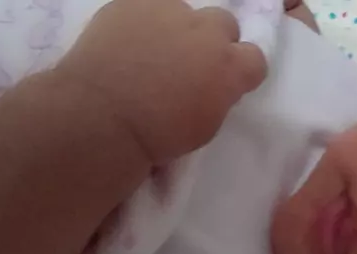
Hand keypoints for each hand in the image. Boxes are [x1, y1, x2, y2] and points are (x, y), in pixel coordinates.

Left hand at [55, 0, 266, 163]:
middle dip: (212, 41)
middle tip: (189, 65)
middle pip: (224, 23)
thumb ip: (217, 96)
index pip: (255, 59)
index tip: (225, 85)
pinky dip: (140, 22)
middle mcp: (206, 31)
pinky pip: (144, 6)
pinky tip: (125, 44)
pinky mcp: (131, 3)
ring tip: (151, 52)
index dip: (240, 71)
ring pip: (183, 10)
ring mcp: (168, 11)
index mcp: (229, 67)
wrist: (101, 118)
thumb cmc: (156, 137)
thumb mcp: (204, 127)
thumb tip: (211, 85)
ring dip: (175, 28)